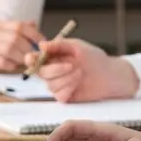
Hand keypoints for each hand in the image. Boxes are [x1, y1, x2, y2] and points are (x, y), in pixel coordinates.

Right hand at [0, 20, 44, 72]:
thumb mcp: (0, 31)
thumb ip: (17, 28)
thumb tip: (34, 24)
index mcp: (0, 25)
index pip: (20, 26)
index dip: (35, 35)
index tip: (43, 44)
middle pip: (16, 38)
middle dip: (29, 48)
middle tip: (36, 56)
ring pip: (10, 49)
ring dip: (22, 57)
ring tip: (26, 62)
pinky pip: (2, 62)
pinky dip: (11, 65)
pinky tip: (14, 66)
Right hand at [23, 38, 138, 101]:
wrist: (109, 75)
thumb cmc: (95, 58)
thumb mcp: (77, 46)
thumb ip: (59, 44)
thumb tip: (41, 45)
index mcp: (53, 57)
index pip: (35, 59)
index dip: (31, 59)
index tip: (33, 59)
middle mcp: (53, 71)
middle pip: (41, 73)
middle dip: (56, 69)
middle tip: (72, 65)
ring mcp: (58, 84)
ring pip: (51, 85)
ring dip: (67, 78)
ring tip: (80, 73)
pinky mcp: (64, 96)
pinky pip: (59, 95)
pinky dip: (69, 88)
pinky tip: (78, 84)